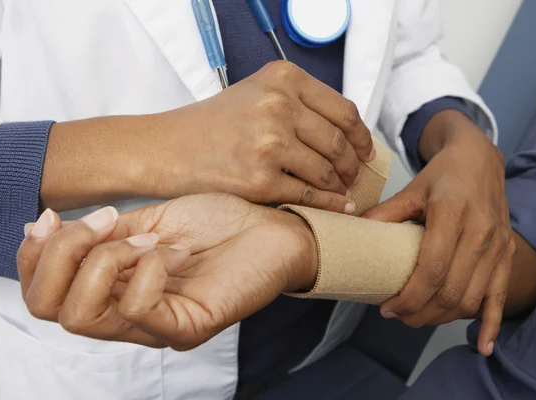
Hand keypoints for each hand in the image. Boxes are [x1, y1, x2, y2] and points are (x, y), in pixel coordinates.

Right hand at [18, 194, 316, 349]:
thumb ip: (99, 234)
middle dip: (60, 253)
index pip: (42, 296)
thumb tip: (41, 227)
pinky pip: (138, 309)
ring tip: (148, 238)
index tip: (54, 216)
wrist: (271, 226)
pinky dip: (143, 269)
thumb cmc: (216, 222)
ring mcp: (156, 327)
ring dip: (104, 259)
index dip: (32, 255)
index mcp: (113, 291)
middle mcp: (127, 317)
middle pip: (48, 309)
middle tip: (106, 222)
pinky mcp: (188, 327)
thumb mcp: (146, 220)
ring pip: (82, 314)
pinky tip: (169, 251)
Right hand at [144, 61, 373, 212]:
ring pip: (326, 172)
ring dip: (341, 186)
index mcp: (282, 79)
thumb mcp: (256, 93)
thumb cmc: (211, 124)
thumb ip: (299, 104)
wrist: (168, 149)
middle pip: (338, 142)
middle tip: (356, 176)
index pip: (342, 110)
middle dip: (353, 165)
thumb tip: (344, 132)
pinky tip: (338, 207)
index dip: (361, 135)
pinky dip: (329, 205)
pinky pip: (309, 196)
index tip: (367, 150)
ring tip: (343, 192)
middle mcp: (278, 106)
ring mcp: (269, 144)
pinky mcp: (260, 180)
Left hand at [363, 110, 514, 356]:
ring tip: (417, 319)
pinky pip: (500, 296)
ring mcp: (497, 246)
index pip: (432, 270)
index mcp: (452, 214)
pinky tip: (482, 347)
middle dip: (421, 313)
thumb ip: (385, 213)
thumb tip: (354, 233)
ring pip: (471, 299)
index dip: (409, 298)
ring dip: (443, 318)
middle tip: (397, 317)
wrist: (479, 159)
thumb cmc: (441, 175)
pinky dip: (491, 324)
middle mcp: (480, 233)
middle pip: (451, 291)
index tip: (387, 308)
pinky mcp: (507, 254)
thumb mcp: (411, 188)